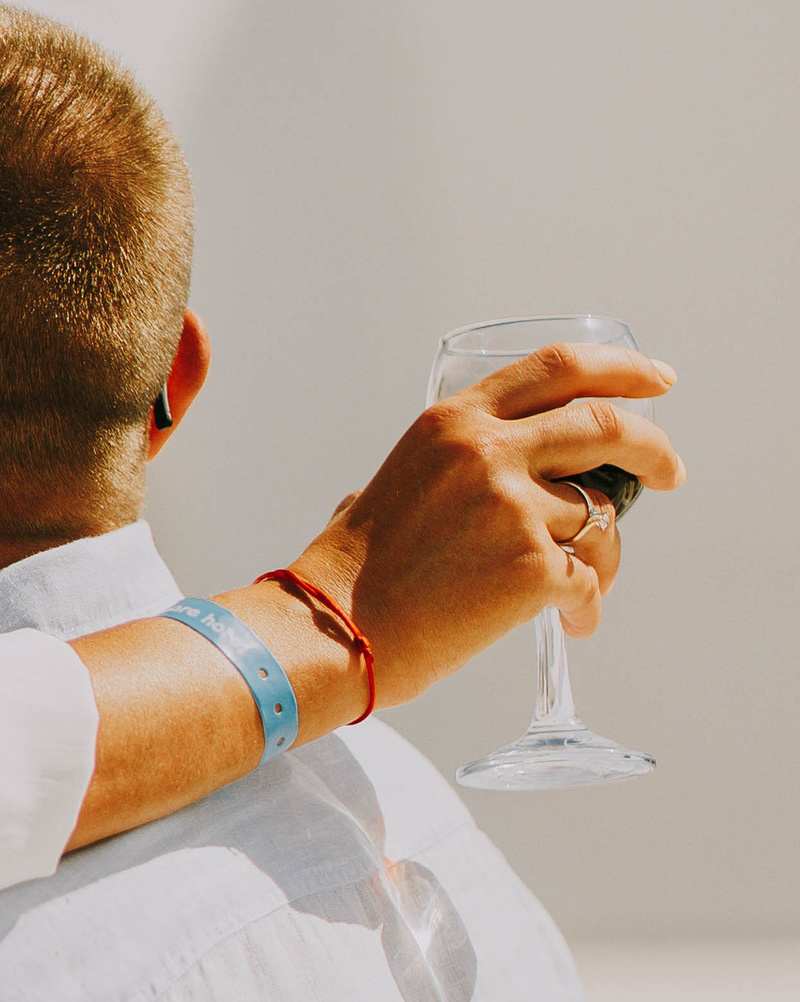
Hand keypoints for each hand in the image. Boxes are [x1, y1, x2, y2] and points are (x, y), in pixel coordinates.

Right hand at [291, 343, 680, 700]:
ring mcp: (513, 507)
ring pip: (599, 517)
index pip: (557, 369)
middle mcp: (488, 452)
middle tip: (670, 471)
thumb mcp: (392, 485)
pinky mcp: (531, 565)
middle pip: (605, 425)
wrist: (331, 633)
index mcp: (454, 423)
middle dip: (653, 446)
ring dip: (602, 555)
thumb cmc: (351, 575)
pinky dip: (586, 606)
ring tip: (582, 586)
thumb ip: (444, 470)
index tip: (657, 381)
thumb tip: (471, 485)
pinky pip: (586, 581)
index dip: (621, 368)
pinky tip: (571, 623)